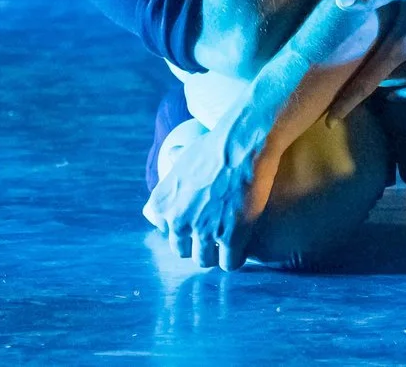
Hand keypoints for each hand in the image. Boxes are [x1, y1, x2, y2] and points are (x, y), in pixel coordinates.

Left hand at [144, 115, 278, 272]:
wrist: (244, 142)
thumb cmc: (217, 144)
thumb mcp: (185, 155)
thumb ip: (175, 166)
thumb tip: (171, 153)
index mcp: (161, 204)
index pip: (167, 232)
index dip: (185, 229)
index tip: (198, 223)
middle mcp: (177, 221)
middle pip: (183, 251)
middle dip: (198, 245)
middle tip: (215, 234)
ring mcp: (203, 231)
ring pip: (205, 260)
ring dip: (216, 254)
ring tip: (229, 244)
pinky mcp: (231, 237)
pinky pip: (229, 263)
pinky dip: (236, 258)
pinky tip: (243, 248)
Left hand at [324, 0, 405, 116]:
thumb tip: (341, 2)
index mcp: (402, 48)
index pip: (367, 83)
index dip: (346, 103)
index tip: (329, 121)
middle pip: (386, 80)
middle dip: (373, 78)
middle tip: (362, 69)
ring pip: (405, 78)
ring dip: (395, 72)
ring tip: (388, 61)